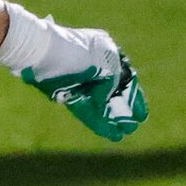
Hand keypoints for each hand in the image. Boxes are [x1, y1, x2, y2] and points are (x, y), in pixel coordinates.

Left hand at [24, 29, 147, 141]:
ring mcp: (80, 82)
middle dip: (123, 110)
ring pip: (100, 105)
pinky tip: (109, 134)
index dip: (134, 96)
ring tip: (123, 133)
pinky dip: (97, 122)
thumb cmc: (75, 51)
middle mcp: (94, 68)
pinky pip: (86, 110)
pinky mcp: (67, 94)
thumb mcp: (105, 62)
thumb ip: (112, 80)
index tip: (142, 114)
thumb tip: (103, 99)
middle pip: (113, 93)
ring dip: (112, 119)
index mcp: (106, 53)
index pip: (125, 78)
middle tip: (132, 126)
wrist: (42, 52)